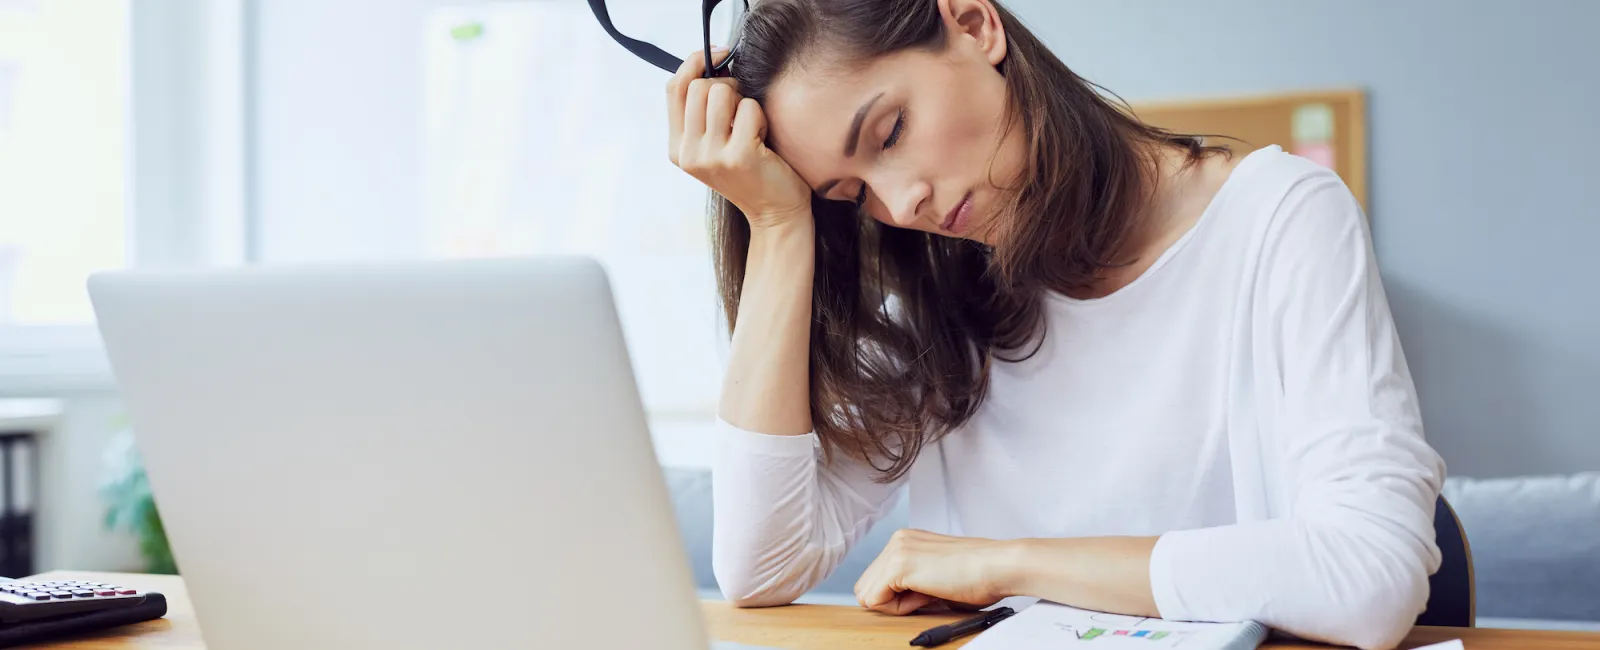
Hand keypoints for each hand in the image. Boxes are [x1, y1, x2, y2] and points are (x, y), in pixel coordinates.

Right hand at [666, 49, 811, 230]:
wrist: (775, 213)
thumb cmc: (750, 171)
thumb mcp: (714, 144)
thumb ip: (703, 112)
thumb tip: (711, 61)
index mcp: (677, 148)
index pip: (674, 89)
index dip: (694, 63)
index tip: (717, 54)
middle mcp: (688, 154)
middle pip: (699, 86)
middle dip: (727, 86)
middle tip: (741, 107)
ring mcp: (711, 156)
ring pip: (721, 92)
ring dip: (743, 101)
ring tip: (751, 126)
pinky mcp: (738, 156)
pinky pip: (749, 108)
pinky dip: (761, 116)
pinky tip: (763, 139)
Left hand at [854, 529, 1021, 614]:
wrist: (999, 566)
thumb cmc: (978, 574)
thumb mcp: (935, 574)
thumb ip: (911, 582)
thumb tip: (892, 602)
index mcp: (906, 540)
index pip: (876, 578)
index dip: (898, 596)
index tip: (926, 592)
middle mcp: (897, 540)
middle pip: (865, 585)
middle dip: (891, 600)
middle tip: (925, 596)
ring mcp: (896, 550)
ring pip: (867, 594)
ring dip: (896, 604)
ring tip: (928, 594)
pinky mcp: (898, 565)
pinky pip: (875, 600)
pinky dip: (899, 609)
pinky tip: (926, 595)